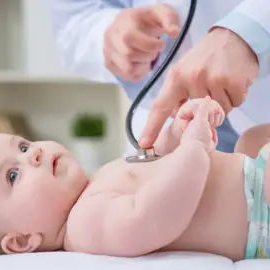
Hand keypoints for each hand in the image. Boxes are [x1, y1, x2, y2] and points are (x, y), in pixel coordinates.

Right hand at [103, 3, 179, 81]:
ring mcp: (107, 51)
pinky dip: (138, 73)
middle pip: (129, 55)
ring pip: (127, 69)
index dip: (149, 45)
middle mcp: (110, 36)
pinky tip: (141, 63)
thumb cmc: (148, 19)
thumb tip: (173, 33)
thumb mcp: (162, 13)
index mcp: (122, 21)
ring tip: (147, 57)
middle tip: (154, 51)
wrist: (133, 24)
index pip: (129, 37)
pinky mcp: (108, 63)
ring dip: (143, 66)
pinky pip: (125, 76)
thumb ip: (170, 19)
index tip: (161, 44)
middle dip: (148, 56)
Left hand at [139, 27, 258, 148]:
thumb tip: (175, 117)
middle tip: (208, 91)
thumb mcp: (183, 70)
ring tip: (220, 83)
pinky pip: (234, 104)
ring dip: (221, 103)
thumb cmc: (205, 57)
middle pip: (195, 115)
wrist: (233, 36)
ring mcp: (213, 79)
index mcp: (175, 77)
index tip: (145, 144)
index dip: (152, 127)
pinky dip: (235, 97)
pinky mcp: (233, 81)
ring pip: (217, 112)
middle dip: (202, 111)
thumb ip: (176, 93)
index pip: (160, 107)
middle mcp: (192, 78)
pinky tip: (232, 82)